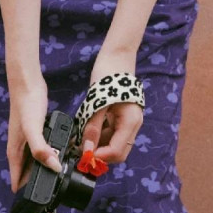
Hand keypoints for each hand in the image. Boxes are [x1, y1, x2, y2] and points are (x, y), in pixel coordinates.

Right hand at [6, 73, 63, 192]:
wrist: (27, 83)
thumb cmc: (26, 106)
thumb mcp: (33, 129)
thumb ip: (40, 150)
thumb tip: (54, 169)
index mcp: (14, 153)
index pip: (17, 183)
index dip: (27, 195)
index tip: (42, 204)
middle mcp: (20, 150)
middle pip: (27, 175)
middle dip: (40, 184)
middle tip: (58, 192)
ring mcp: (28, 141)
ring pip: (36, 163)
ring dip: (46, 170)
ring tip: (62, 177)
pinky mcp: (37, 133)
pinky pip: (43, 150)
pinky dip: (51, 156)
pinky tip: (62, 155)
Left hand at [82, 48, 143, 163]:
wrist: (117, 56)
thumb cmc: (108, 75)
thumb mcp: (97, 102)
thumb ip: (93, 127)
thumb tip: (86, 150)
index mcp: (130, 121)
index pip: (117, 151)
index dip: (100, 157)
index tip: (83, 156)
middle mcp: (133, 124)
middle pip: (118, 151)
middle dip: (100, 154)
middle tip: (81, 151)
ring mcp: (128, 120)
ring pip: (114, 142)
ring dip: (98, 145)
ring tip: (80, 141)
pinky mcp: (122, 116)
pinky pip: (112, 132)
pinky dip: (100, 135)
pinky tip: (87, 132)